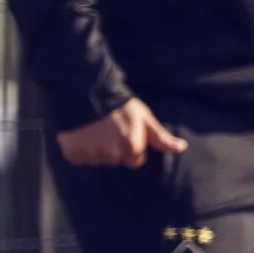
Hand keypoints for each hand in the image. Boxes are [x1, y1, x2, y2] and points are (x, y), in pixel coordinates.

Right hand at [56, 97, 185, 168]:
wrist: (84, 91)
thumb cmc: (119, 105)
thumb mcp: (144, 118)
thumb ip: (161, 137)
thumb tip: (181, 148)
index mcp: (131, 146)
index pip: (135, 161)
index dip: (132, 146)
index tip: (125, 131)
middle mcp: (111, 154)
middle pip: (116, 161)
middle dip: (113, 148)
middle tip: (108, 128)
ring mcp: (91, 154)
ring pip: (97, 159)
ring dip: (95, 149)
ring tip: (93, 128)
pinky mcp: (72, 152)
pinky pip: (78, 157)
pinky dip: (78, 148)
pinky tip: (81, 133)